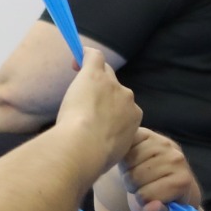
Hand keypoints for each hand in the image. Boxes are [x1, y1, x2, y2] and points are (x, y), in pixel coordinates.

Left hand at [56, 46, 141, 172]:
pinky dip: (86, 55)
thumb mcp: (112, 152)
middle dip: (103, 93)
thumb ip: (111, 143)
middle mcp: (128, 99)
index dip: (110, 109)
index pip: (123, 107)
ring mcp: (112, 85)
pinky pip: (94, 57)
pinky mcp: (95, 75)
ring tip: (76, 84)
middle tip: (85, 101)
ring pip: (104, 74)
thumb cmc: (94, 156)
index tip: (97, 116)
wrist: (85, 147)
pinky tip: (78, 56)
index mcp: (134, 118)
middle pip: (116, 88)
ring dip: (93, 78)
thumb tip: (102, 147)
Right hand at [122, 128, 201, 210]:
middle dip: (134, 186)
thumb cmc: (164, 202)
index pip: (146, 196)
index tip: (151, 199)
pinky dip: (124, 155)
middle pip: (135, 178)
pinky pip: (125, 146)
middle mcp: (176, 158)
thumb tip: (152, 208)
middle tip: (142, 186)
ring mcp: (163, 143)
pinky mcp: (148, 133)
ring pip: (128, 162)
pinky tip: (132, 160)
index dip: (143, 201)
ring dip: (127, 171)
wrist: (166, 179)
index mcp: (183, 181)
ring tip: (138, 174)